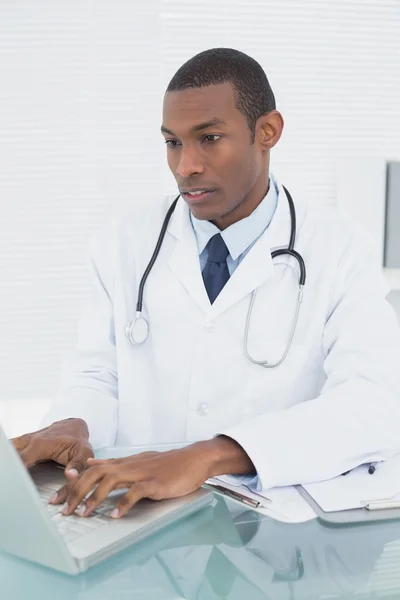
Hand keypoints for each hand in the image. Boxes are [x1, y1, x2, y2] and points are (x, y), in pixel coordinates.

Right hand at [12, 418, 93, 478]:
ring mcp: (26, 440)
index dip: (17, 472)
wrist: (74, 427)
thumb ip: (77, 465)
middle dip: (11, 467)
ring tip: (13, 474)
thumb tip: (70, 475)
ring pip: (10, 450)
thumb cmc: (78, 441)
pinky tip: (14, 469)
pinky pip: (13, 450)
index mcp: (41, 444)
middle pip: (11, 454)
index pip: (21, 459)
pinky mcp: (24, 442)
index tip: (17, 482)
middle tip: (14, 479)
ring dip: (10, 462)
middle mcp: (30, 441)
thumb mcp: (83, 453)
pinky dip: (12, 459)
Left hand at [52, 436, 254, 518]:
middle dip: (76, 491)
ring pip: (110, 481)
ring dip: (94, 498)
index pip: (91, 470)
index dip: (72, 484)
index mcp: (123, 462)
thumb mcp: (137, 460)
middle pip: (94, 474)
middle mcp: (128, 465)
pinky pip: (135, 492)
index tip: (57, 498)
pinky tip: (115, 515)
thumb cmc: (166, 463)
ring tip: (83, 513)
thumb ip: (114, 463)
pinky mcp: (154, 482)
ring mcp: (141, 473)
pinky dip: (123, 504)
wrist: (193, 459)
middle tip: (65, 510)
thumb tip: (91, 463)